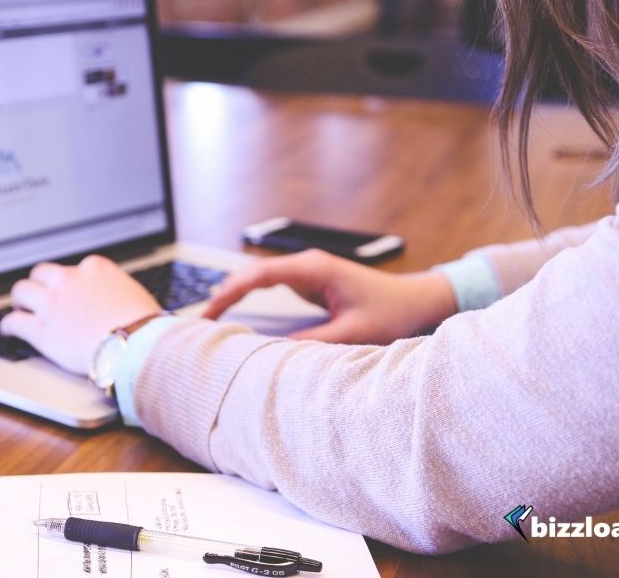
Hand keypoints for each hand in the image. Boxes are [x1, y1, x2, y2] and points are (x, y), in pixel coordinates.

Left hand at [0, 255, 161, 374]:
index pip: (73, 268)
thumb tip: (118, 300)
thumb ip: (116, 291)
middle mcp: (70, 280)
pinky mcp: (42, 331)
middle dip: (39, 284)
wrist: (136, 345)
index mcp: (95, 268)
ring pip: (22, 291)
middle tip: (38, 295)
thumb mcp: (134, 294)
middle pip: (42, 273)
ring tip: (20, 308)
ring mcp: (53, 304)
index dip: (68, 282)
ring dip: (20, 299)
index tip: (68, 290)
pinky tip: (9, 330)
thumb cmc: (144, 325)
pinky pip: (14, 322)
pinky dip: (9, 325)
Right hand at [203, 249, 456, 344]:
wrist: (417, 301)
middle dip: (225, 294)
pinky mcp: (311, 283)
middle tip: (200, 321)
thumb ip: (313, 342)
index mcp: (315, 269)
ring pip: (259, 279)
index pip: (260, 275)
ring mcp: (308, 272)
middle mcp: (308, 265)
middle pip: (253, 274)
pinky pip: (272, 287)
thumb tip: (273, 354)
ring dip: (235, 295)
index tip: (210, 311)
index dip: (231, 292)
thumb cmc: (392, 312)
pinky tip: (236, 314)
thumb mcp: (353, 333)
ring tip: (210, 320)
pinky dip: (251, 299)